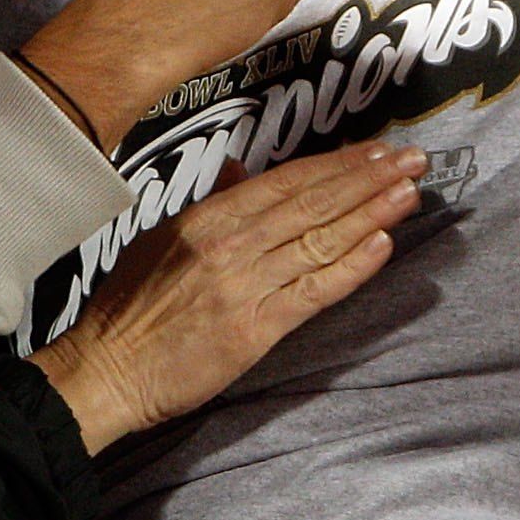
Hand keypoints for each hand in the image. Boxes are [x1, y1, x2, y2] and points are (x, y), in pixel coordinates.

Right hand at [28, 141, 425, 449]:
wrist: (107, 370)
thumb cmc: (130, 308)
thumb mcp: (163, 238)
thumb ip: (212, 204)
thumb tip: (243, 171)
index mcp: (207, 219)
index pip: (286, 181)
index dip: (336, 164)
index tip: (375, 150)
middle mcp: (229, 244)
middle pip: (312, 203)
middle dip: (367, 178)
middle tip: (412, 159)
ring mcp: (243, 285)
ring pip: (319, 240)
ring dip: (371, 213)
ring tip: (408, 192)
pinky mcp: (254, 329)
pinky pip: (313, 291)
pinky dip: (350, 267)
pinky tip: (381, 245)